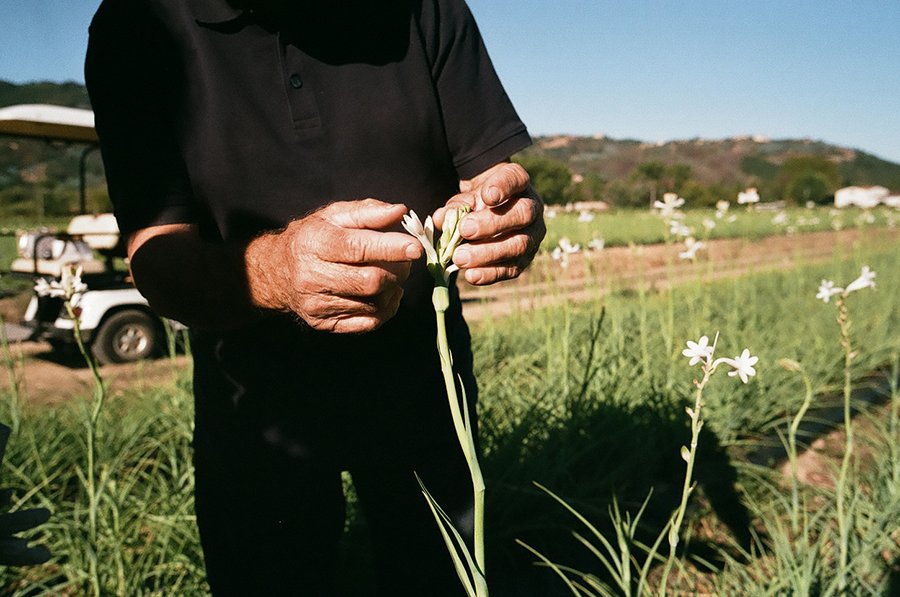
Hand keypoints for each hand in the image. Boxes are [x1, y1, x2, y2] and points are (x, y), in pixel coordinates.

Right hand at [248, 199, 422, 332]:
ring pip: (373, 304)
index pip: (358, 248)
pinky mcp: (324, 323)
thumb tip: (400, 211)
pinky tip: (385, 293)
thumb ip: (368, 212)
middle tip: (406, 260)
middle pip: (370, 281)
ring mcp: (318, 304)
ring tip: (393, 274)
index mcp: (316, 244)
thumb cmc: (314, 237)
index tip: (415, 247)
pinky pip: (368, 323)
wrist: (278, 271)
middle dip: (398, 270)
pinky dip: (386, 309)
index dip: (391, 249)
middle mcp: (313, 277)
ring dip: (394, 289)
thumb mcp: (335, 216)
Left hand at [435, 162, 544, 284]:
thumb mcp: (465, 199)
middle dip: (493, 224)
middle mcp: (532, 207)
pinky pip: (512, 269)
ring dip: (488, 253)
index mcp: (517, 183)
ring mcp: (532, 235)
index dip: (503, 187)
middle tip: (465, 229)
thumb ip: (455, 207)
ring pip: (519, 245)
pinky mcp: (525, 259)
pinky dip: (490, 273)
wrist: (490, 218)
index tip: (487, 196)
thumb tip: (442, 218)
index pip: (515, 179)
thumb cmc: (477, 203)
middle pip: (522, 214)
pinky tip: (471, 275)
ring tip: (460, 257)